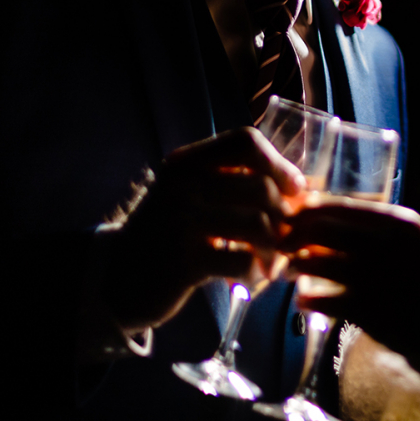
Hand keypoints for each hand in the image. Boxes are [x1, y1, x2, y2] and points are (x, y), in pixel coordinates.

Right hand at [100, 127, 304, 332]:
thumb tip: (300, 185)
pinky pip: (242, 261)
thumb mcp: (188, 196)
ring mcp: (181, 222)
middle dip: (284, 216)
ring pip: (258, 224)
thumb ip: (231, 182)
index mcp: (187, 164)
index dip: (279, 163)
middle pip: (260, 187)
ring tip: (272, 262)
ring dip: (274, 248)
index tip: (294, 190)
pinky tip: (253, 278)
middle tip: (286, 238)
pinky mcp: (184, 261)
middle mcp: (182, 186)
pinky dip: (257, 272)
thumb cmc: (167, 236)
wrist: (119, 279)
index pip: (245, 141)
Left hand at [280, 201, 419, 359]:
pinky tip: (303, 301)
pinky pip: (321, 300)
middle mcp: (385, 246)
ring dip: (294, 266)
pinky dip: (305, 299)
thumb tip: (316, 213)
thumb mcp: (407, 238)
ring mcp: (375, 280)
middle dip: (290, 237)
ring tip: (289, 272)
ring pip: (314, 264)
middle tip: (279, 245)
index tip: (290, 216)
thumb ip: (370, 225)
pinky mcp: (367, 311)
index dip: (306, 211)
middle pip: (319, 231)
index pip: (338, 206)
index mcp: (397, 223)